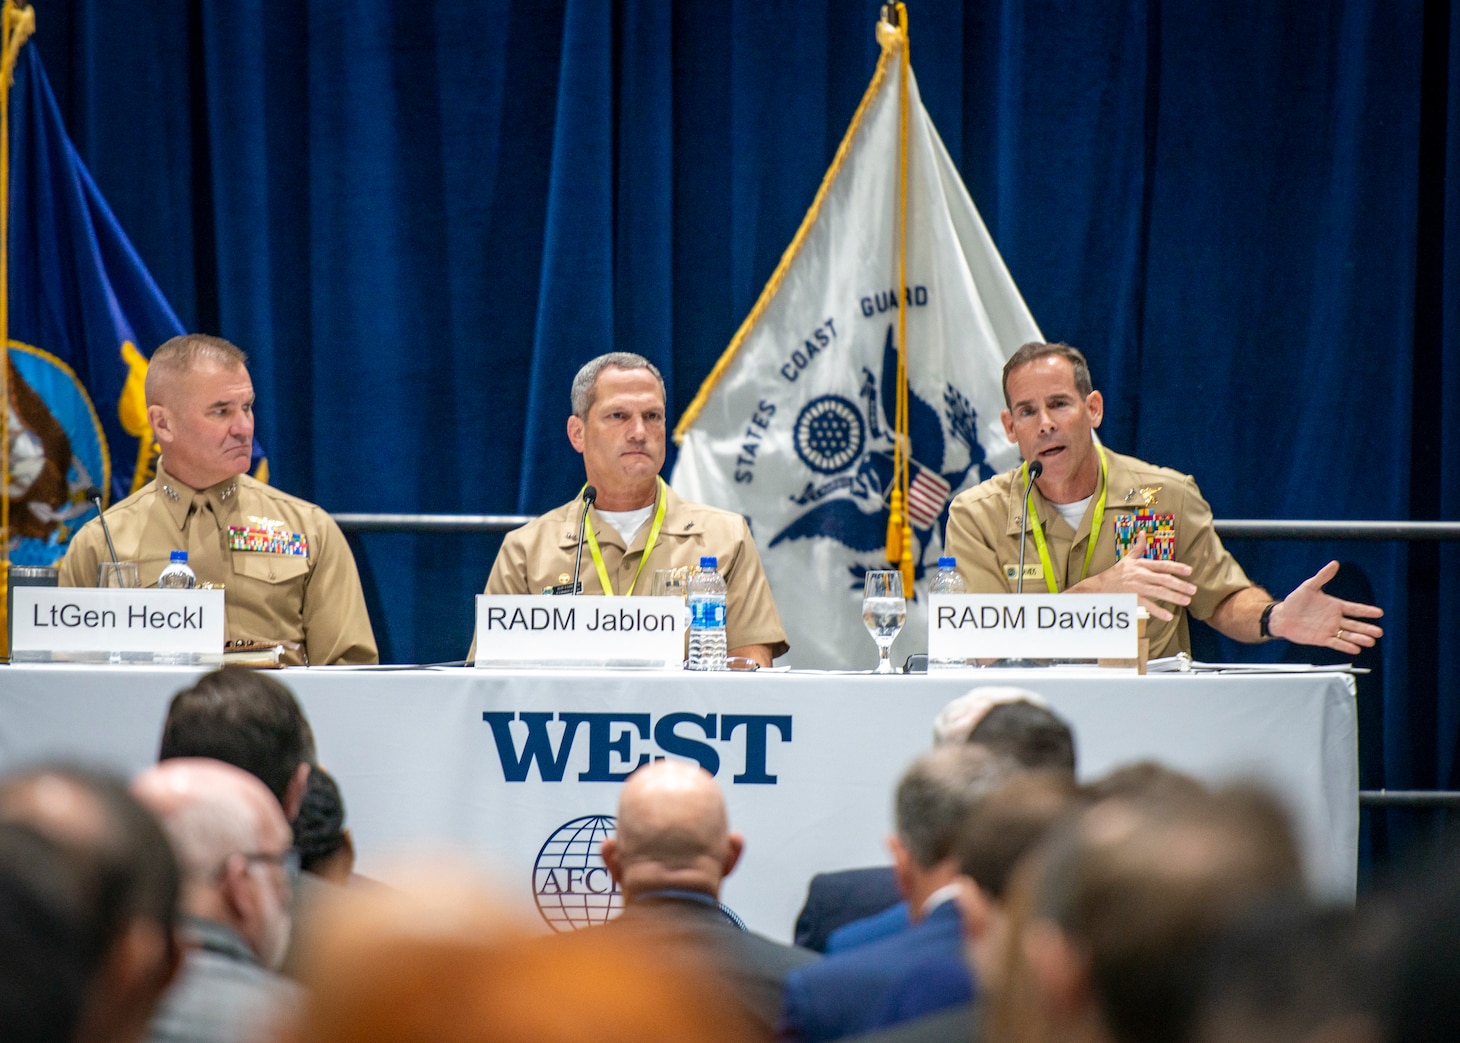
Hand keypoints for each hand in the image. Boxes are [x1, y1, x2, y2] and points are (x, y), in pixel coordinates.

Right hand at [1075, 531, 1196, 620]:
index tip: (1189, 571)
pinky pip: (1148, 605)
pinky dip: (1158, 611)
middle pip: (1164, 579)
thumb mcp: (1127, 558)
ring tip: (1187, 601)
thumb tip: (1143, 532)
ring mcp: (1137, 587)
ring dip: (1174, 597)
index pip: (1162, 565)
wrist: (1100, 586)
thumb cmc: (1116, 573)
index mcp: (1141, 565)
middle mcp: (1141, 575)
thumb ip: (1138, 546)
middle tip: (1193, 590)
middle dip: (1180, 585)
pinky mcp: (1132, 599)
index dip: (1176, 567)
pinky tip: (1169, 616)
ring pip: (1159, 592)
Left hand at [1269, 561, 1383, 652]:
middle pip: (1355, 625)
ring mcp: (1329, 629)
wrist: (1282, 617)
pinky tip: (1355, 649)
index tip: (1379, 613)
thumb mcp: (1309, 586)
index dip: (1366, 611)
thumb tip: (1334, 563)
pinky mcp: (1321, 639)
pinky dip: (1345, 646)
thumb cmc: (1295, 601)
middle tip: (1379, 632)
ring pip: (1347, 635)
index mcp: (1335, 606)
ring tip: (1370, 642)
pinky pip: (1335, 643)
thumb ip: (1322, 576)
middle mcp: (1335, 619)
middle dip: (1367, 628)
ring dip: (1359, 638)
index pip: (1354, 609)